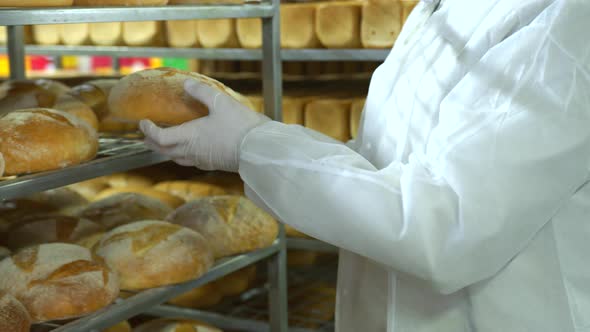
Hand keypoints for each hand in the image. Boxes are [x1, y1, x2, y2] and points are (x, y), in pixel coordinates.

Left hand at [140, 79, 269, 171]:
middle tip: (146, 134)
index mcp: (189, 137)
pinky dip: (181, 154)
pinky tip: (188, 148)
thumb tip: (187, 84)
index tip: (143, 122)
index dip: (148, 130)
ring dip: (165, 150)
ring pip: (176, 158)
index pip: (159, 138)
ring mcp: (201, 160)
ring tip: (163, 143)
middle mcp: (191, 151)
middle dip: (152, 142)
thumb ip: (202, 92)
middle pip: (163, 151)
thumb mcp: (221, 102)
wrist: (258, 149)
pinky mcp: (212, 164)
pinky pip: (190, 161)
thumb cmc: (240, 126)